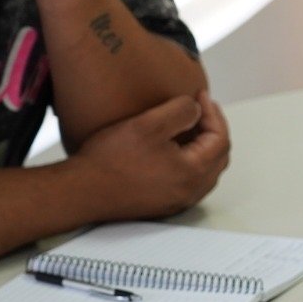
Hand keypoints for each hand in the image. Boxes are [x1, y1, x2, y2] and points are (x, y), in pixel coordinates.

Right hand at [66, 91, 230, 218]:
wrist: (82, 190)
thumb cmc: (111, 161)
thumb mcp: (150, 124)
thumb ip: (182, 112)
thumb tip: (197, 110)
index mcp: (192, 173)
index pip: (220, 139)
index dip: (214, 113)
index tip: (200, 97)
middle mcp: (189, 192)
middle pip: (219, 157)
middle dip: (214, 129)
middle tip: (200, 109)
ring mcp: (176, 201)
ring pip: (206, 171)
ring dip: (204, 147)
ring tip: (190, 126)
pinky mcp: (162, 204)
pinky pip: (190, 181)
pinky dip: (192, 162)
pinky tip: (175, 149)